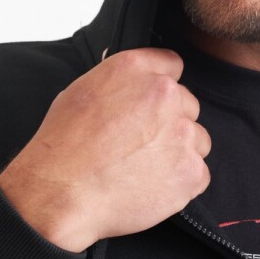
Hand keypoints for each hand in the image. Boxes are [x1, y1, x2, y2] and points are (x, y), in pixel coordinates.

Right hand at [0, 48, 210, 251]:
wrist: (61, 194)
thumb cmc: (63, 148)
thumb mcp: (82, 93)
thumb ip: (121, 84)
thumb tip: (135, 89)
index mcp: (136, 69)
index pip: (172, 65)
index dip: (161, 88)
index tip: (153, 105)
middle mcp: (165, 95)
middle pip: (187, 105)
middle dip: (169, 124)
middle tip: (140, 146)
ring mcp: (182, 133)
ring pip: (197, 140)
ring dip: (178, 153)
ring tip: (142, 169)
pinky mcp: (191, 170)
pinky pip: (198, 174)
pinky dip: (180, 184)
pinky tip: (150, 187)